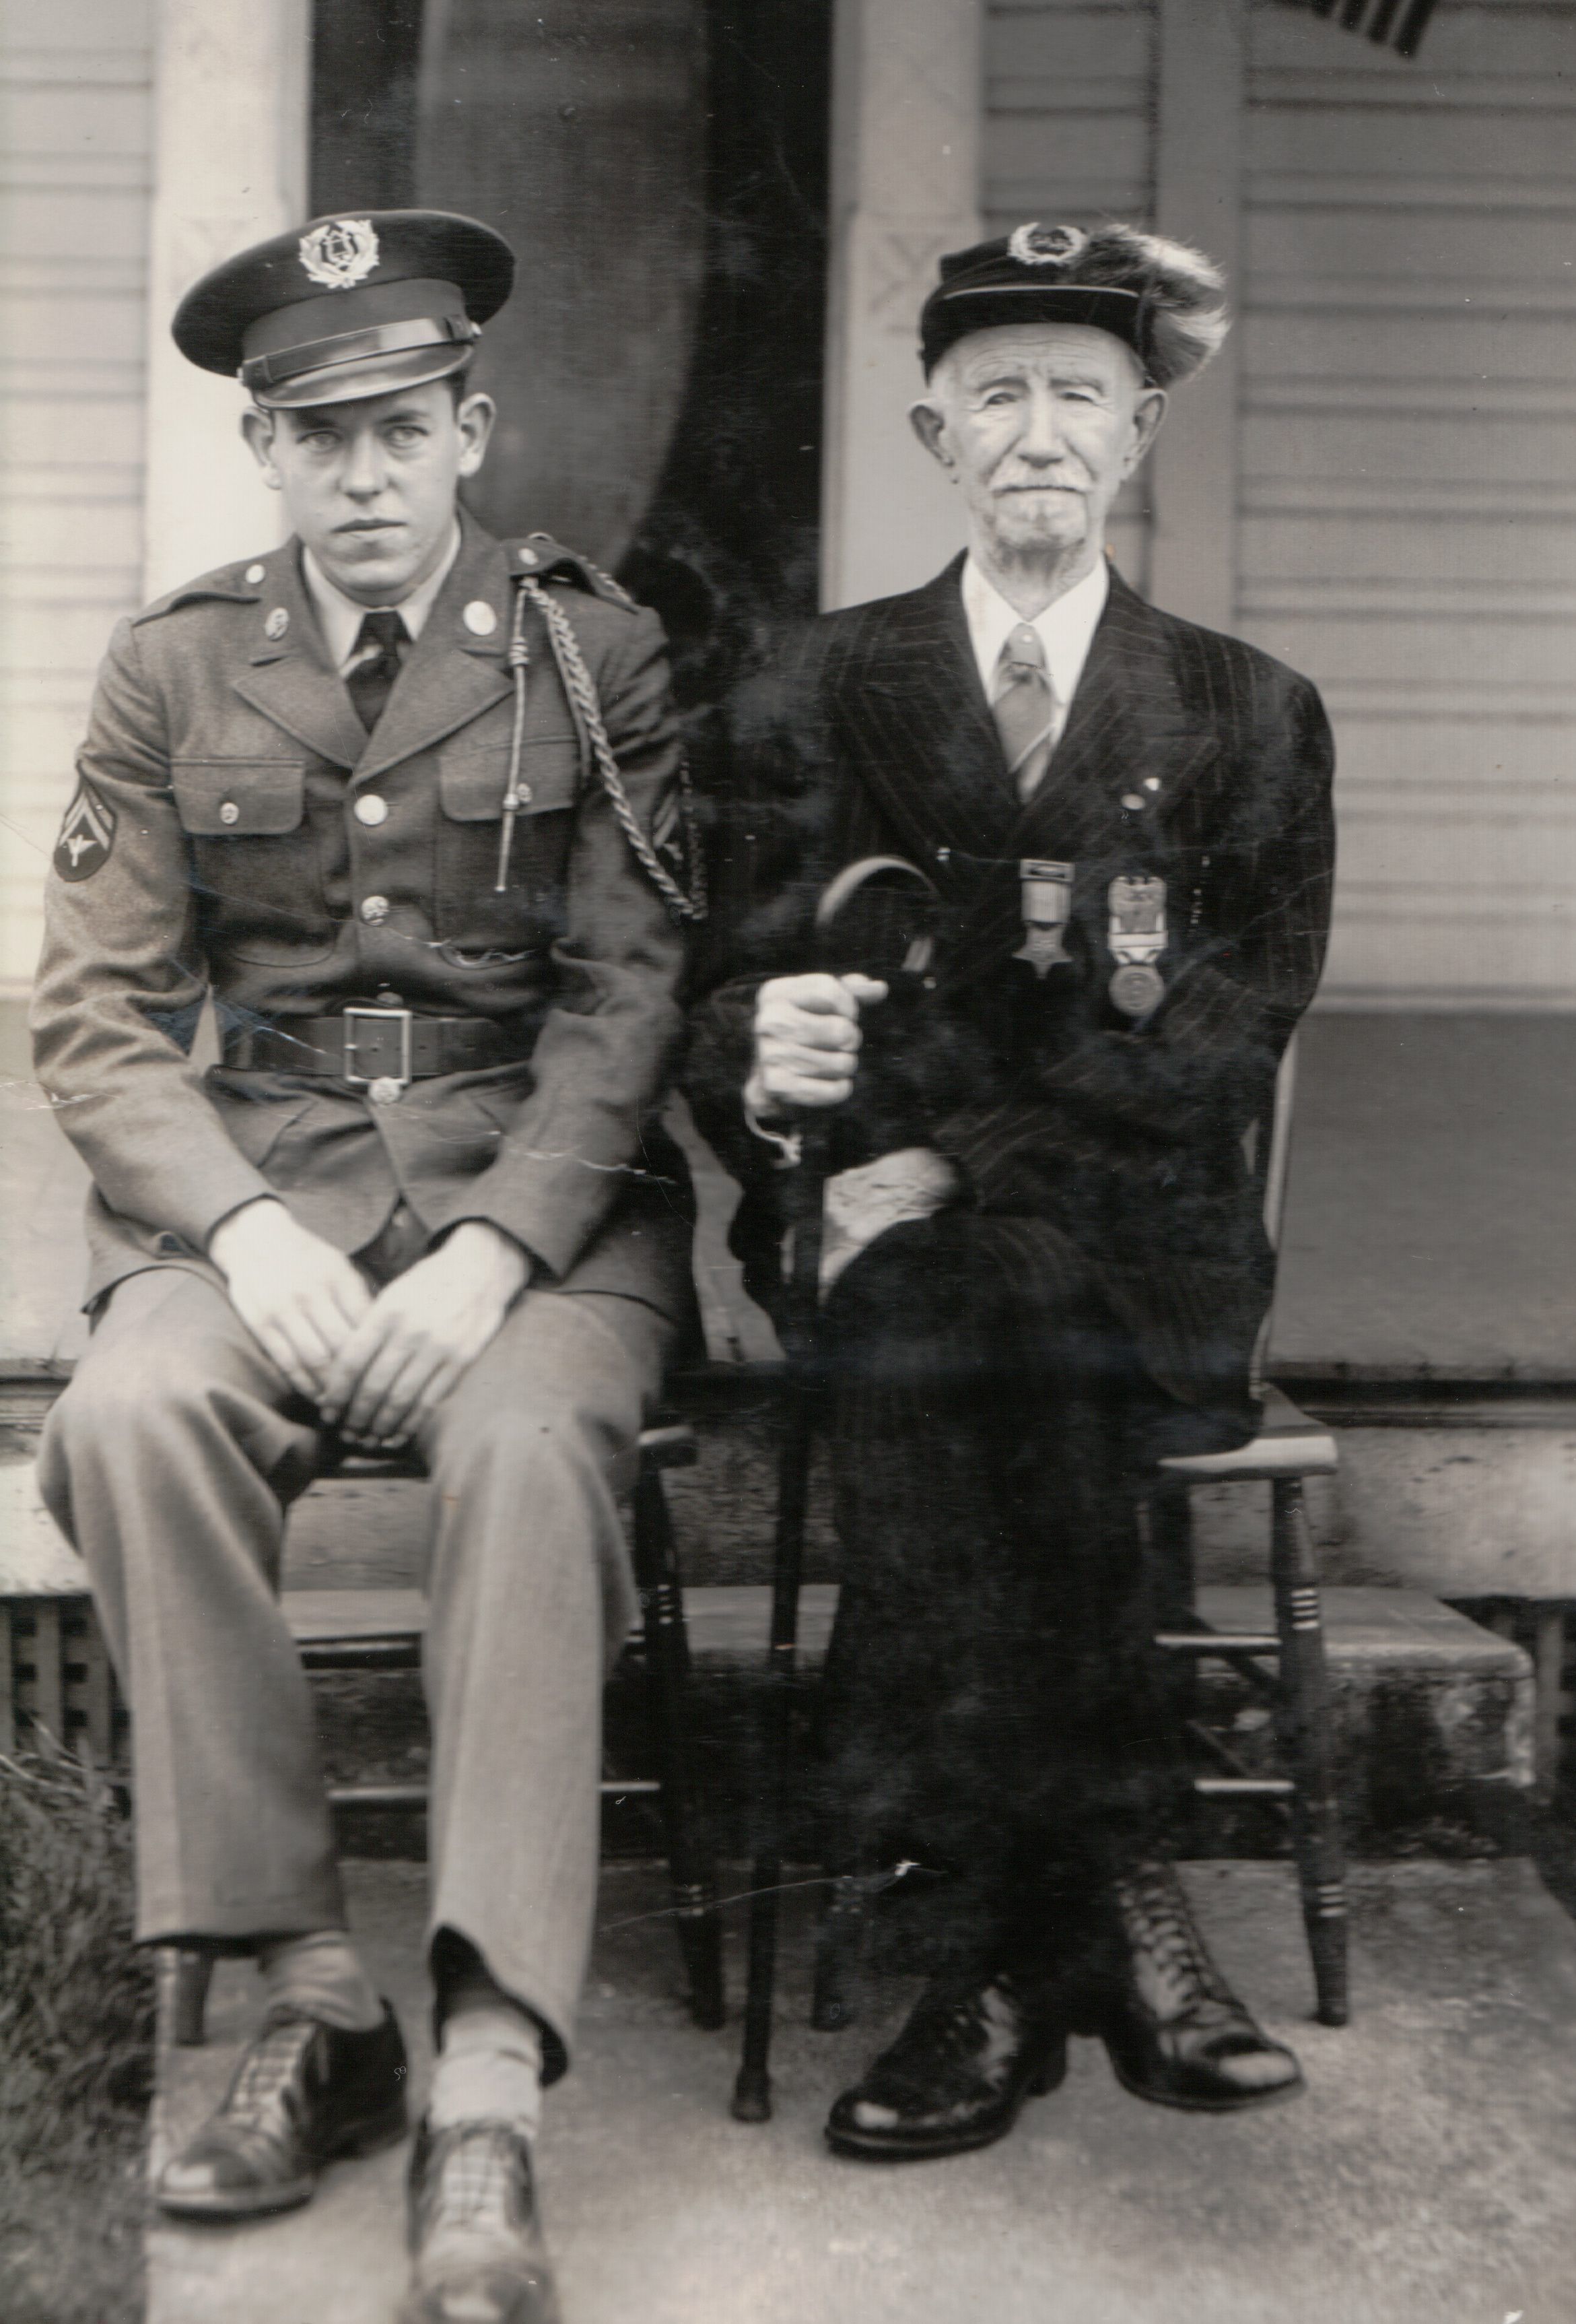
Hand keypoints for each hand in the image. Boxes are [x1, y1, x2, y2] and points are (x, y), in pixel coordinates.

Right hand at [208, 1198, 371, 1402]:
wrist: (253, 1240)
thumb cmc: (306, 1257)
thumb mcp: (340, 1267)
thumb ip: (359, 1299)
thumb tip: (386, 1337)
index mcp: (337, 1278)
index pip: (366, 1325)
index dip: (380, 1355)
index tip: (392, 1376)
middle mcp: (311, 1294)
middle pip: (343, 1347)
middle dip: (361, 1378)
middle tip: (375, 1399)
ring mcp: (284, 1310)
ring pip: (315, 1361)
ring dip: (334, 1389)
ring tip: (350, 1405)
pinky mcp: (261, 1325)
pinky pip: (287, 1363)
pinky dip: (306, 1385)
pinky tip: (320, 1398)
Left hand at [317, 1220, 529, 1445]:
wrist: (480, 1268)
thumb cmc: (429, 1282)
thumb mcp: (393, 1293)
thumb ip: (369, 1328)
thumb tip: (343, 1373)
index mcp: (388, 1312)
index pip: (352, 1361)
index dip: (336, 1392)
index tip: (327, 1412)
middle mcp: (412, 1331)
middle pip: (374, 1385)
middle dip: (356, 1416)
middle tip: (346, 1433)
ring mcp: (439, 1347)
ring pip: (402, 1398)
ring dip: (381, 1425)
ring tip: (368, 1439)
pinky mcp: (461, 1360)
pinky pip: (431, 1400)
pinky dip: (411, 1423)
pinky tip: (397, 1435)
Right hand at [746, 973, 887, 1113]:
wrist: (767, 1070)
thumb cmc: (802, 1027)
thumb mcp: (819, 1002)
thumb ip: (851, 990)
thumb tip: (880, 988)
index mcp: (775, 993)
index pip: (829, 990)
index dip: (849, 1005)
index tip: (847, 1015)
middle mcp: (769, 1021)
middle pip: (840, 1030)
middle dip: (852, 1038)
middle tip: (845, 1042)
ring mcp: (770, 1054)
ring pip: (841, 1063)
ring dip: (847, 1064)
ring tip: (836, 1061)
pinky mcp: (777, 1085)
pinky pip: (833, 1090)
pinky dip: (841, 1088)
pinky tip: (835, 1082)